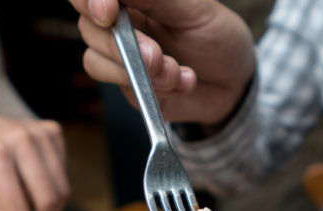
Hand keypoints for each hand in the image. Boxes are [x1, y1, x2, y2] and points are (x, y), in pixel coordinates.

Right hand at [69, 0, 254, 124]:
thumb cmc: (216, 36)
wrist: (234, 82)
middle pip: (88, 28)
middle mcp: (119, 23)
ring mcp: (121, 57)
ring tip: (178, 72)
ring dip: (139, 71)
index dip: (89, 1)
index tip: (108, 11)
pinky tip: (183, 82)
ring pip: (96, 62)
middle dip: (120, 46)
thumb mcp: (194, 9)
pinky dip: (155, 89)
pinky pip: (124, 89)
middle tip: (156, 56)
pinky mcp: (129, 87)